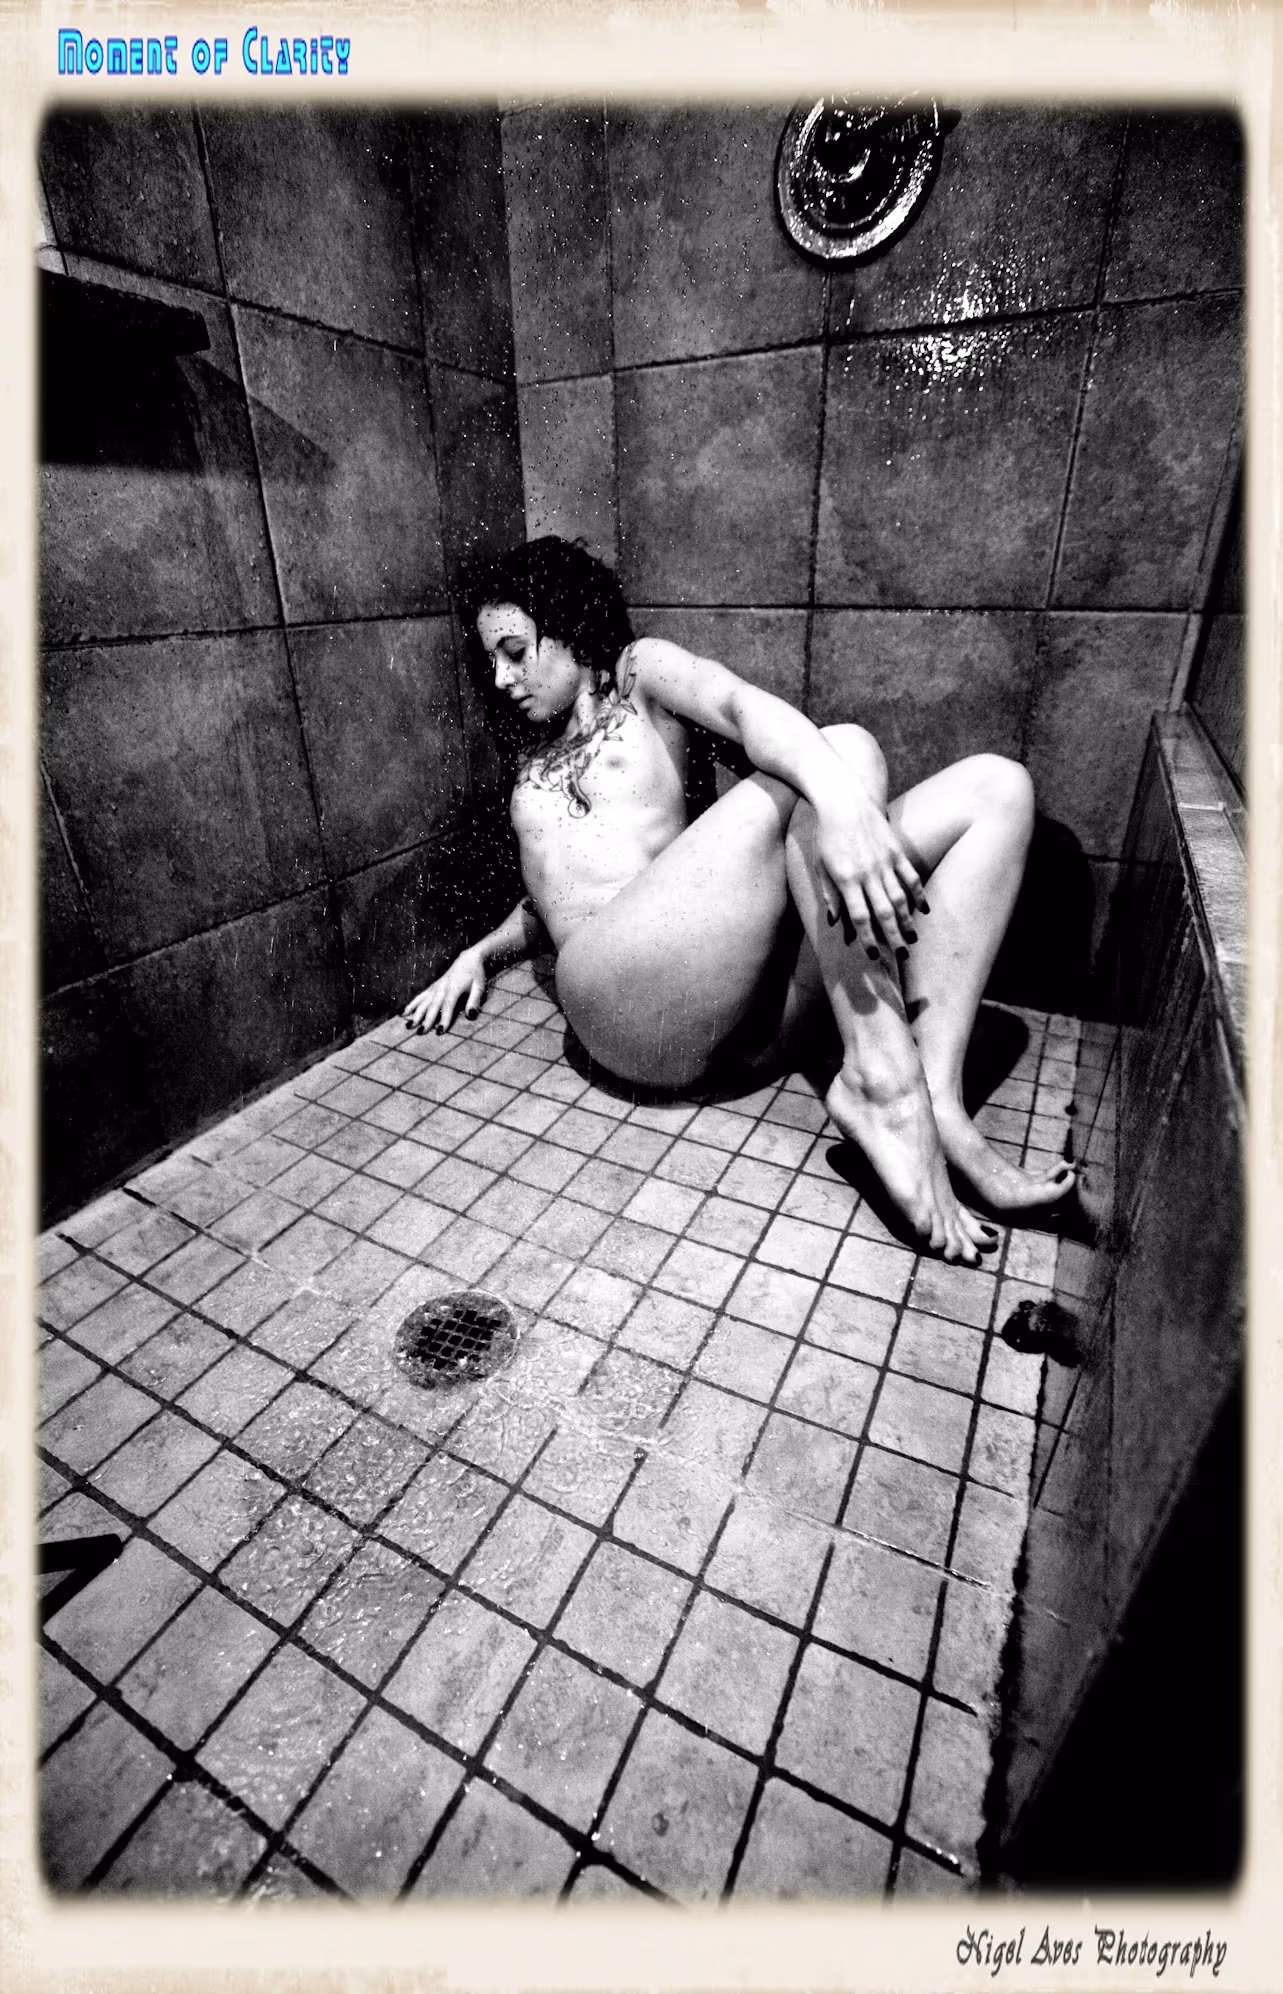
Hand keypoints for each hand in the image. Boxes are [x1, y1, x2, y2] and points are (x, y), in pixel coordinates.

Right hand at [402, 946, 486, 1033]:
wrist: (468, 959)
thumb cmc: (476, 975)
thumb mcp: (480, 987)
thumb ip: (474, 1001)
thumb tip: (471, 1015)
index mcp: (454, 988)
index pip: (448, 1006)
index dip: (444, 1019)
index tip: (439, 1031)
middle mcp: (442, 987)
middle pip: (432, 1005)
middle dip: (426, 1020)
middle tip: (420, 1033)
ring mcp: (435, 987)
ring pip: (423, 1001)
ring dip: (415, 1014)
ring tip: (408, 1025)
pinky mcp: (432, 987)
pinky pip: (420, 996)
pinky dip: (411, 1004)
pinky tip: (403, 1013)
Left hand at [813, 789, 925, 956]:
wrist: (844, 801)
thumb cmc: (827, 836)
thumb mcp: (821, 866)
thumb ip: (830, 895)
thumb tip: (836, 922)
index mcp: (846, 879)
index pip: (859, 916)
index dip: (867, 938)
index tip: (874, 955)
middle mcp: (867, 873)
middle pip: (883, 912)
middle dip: (893, 937)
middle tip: (901, 956)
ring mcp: (884, 861)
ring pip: (899, 898)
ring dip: (907, 921)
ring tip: (912, 939)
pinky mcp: (896, 850)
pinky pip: (910, 877)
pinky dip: (918, 895)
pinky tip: (923, 910)